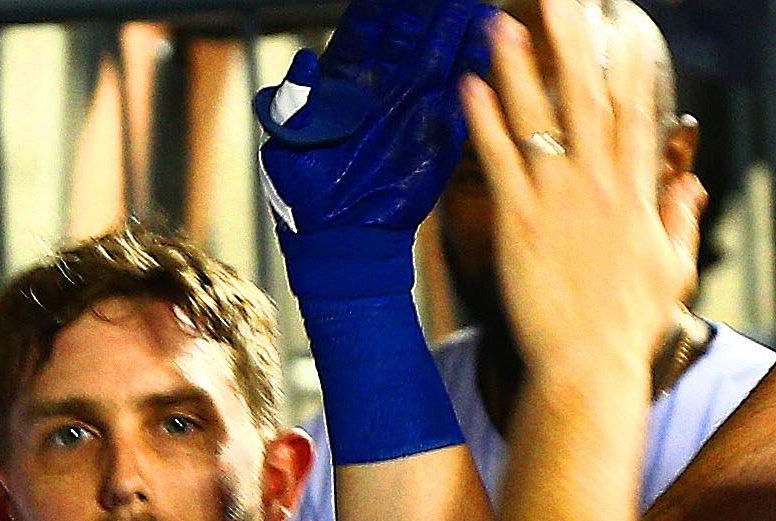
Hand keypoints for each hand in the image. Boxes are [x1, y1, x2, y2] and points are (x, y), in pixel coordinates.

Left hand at [256, 0, 495, 280]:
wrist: (340, 242)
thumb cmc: (305, 197)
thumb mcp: (287, 148)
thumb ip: (296, 103)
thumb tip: (304, 61)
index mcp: (343, 81)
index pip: (366, 28)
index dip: (382, 5)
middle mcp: (381, 85)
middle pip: (409, 30)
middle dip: (427, 5)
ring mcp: (411, 104)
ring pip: (439, 52)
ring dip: (457, 24)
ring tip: (474, 4)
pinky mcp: (437, 132)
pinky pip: (460, 93)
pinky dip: (475, 66)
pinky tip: (487, 40)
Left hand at [461, 6, 699, 373]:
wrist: (590, 369)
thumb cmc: (629, 330)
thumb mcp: (673, 270)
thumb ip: (680, 219)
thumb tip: (692, 184)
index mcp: (636, 193)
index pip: (635, 114)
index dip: (629, 66)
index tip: (622, 28)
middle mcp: (598, 185)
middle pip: (587, 96)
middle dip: (574, 42)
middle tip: (561, 2)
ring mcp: (557, 200)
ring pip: (538, 117)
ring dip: (519, 66)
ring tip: (502, 24)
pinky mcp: (518, 222)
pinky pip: (498, 159)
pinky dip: (484, 120)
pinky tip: (470, 86)